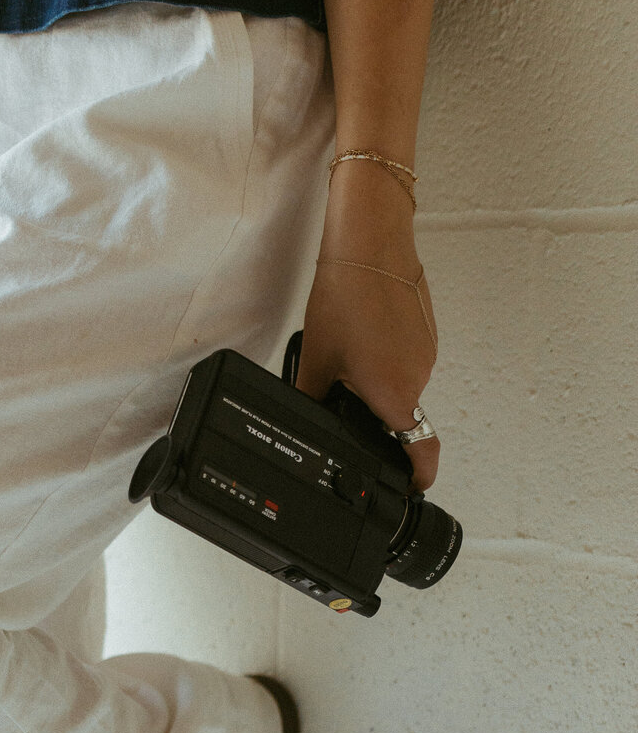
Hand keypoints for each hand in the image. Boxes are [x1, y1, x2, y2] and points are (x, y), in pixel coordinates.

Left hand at [296, 163, 439, 490]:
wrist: (370, 242)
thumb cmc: (345, 294)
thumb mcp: (315, 358)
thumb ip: (312, 398)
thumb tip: (305, 419)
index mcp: (395, 394)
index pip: (420, 452)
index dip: (416, 477)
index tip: (411, 490)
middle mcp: (419, 376)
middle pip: (401, 417)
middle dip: (374, 415)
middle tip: (345, 393)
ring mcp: (427, 352)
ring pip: (402, 385)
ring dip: (378, 382)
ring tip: (349, 354)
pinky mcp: (426, 331)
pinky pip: (407, 359)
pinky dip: (386, 358)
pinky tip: (363, 335)